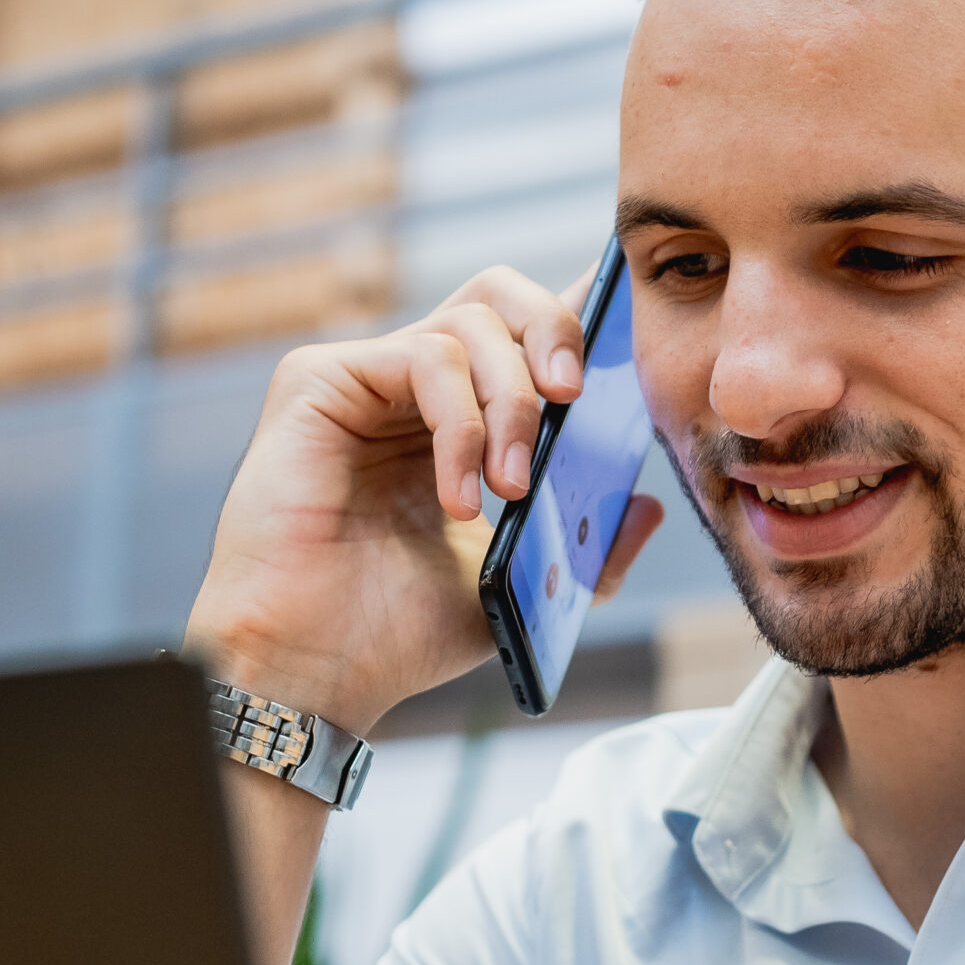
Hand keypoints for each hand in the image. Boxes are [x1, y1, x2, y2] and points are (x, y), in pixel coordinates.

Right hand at [185, 265, 661, 732]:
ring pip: (470, 322)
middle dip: (556, 329)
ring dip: (511, 405)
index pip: (526, 338)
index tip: (629, 343)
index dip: (581, 323)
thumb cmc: (395, 634)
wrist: (314, 671)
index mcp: (459, 422)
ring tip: (510, 491)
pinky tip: (458, 500)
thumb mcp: (518, 587)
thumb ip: (583, 546)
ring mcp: (365, 377)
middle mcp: (412, 387)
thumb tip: (650, 505)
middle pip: (499, 293)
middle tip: (575, 397)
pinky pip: (422, 357)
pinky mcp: (319, 380)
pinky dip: (460, 426)